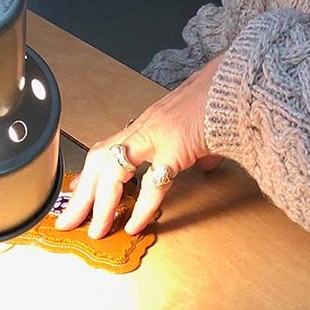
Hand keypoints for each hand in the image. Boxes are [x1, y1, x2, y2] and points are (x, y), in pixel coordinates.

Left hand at [55, 53, 225, 237]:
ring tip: (96, 230)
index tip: (76, 194)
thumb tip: (206, 164)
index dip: (89, 175)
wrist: (240, 79)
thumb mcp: (200, 125)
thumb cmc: (223, 97)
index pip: (107, 149)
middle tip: (68, 221)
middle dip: (82, 195)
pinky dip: (141, 208)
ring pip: (114, 172)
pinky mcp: (177, 146)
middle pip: (99, 161)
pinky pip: (153, 184)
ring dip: (101, 204)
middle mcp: (146, 127)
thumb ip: (198, 148)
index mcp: (149, 123)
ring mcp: (158, 135)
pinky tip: (133, 225)